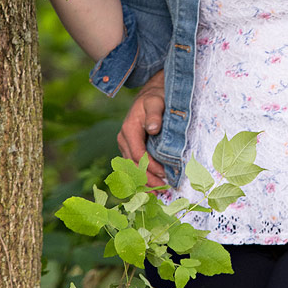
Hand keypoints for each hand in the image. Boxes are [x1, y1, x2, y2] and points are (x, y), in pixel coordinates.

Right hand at [117, 74, 166, 188]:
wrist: (150, 94)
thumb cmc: (155, 98)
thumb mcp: (156, 102)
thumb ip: (154, 114)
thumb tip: (152, 128)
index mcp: (129, 129)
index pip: (137, 154)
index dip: (150, 166)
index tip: (164, 174)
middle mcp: (124, 138)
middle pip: (132, 165)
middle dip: (147, 179)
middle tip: (162, 189)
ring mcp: (125, 144)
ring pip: (130, 168)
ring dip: (143, 182)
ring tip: (157, 193)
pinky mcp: (129, 148)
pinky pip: (132, 166)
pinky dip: (140, 178)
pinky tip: (150, 188)